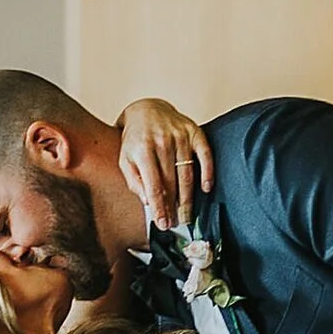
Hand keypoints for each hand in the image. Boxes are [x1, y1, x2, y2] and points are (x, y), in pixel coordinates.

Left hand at [116, 98, 213, 231]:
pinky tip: (206, 188)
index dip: (159, 207)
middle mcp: (162, 142)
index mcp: (142, 150)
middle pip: (172, 182)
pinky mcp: (194, 131)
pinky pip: (205, 155)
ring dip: (188, 197)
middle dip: (174, 206)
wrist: (146, 109)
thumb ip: (134, 181)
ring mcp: (180, 136)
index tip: (163, 223)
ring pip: (187, 173)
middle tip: (176, 223)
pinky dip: (207, 172)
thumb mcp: (125, 159)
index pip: (153, 185)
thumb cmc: (134, 139)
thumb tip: (148, 202)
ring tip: (187, 214)